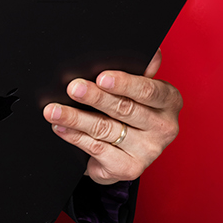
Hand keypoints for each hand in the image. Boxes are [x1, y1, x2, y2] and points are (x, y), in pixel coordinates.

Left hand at [43, 50, 181, 183]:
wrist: (123, 152)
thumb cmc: (129, 112)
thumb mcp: (136, 89)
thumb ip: (139, 71)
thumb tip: (150, 53)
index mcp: (169, 101)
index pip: (149, 90)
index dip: (125, 83)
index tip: (101, 77)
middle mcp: (164, 127)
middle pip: (124, 109)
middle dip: (94, 97)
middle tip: (72, 88)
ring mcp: (148, 151)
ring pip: (105, 129)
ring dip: (75, 118)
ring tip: (54, 110)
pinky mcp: (130, 168)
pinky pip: (96, 149)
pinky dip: (75, 137)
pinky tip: (61, 128)